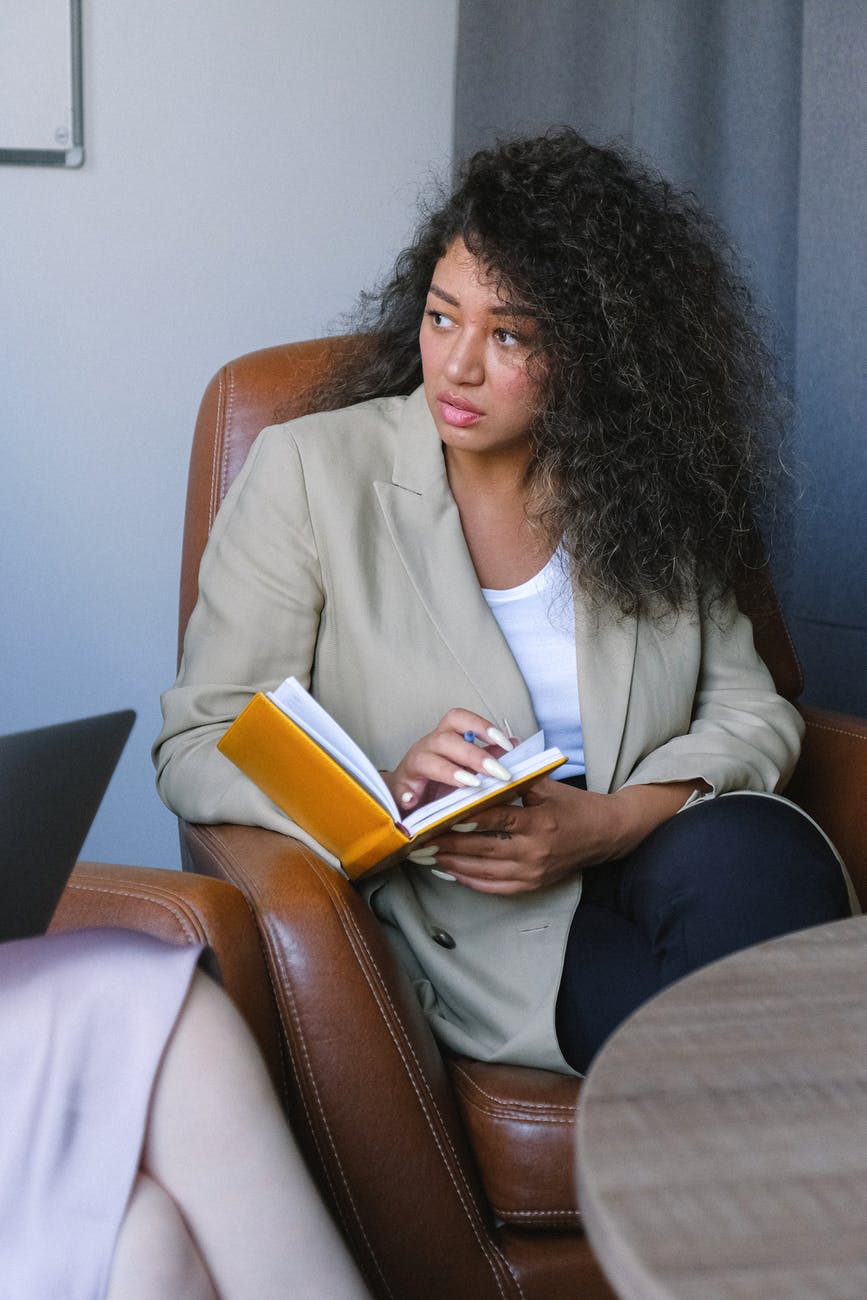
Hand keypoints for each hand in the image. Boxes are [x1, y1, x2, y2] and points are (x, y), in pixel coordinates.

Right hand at [381, 708, 514, 810]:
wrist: (404, 798)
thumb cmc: (438, 782)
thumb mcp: (465, 769)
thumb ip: (488, 757)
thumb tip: (515, 744)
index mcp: (444, 738)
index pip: (460, 719)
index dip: (482, 726)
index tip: (506, 744)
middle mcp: (426, 747)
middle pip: (446, 739)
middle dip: (474, 754)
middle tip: (498, 772)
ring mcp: (410, 767)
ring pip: (424, 759)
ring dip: (449, 771)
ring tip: (471, 784)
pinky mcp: (397, 789)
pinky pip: (398, 789)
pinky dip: (406, 795)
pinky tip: (413, 803)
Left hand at [429, 777, 707, 893]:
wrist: (605, 834)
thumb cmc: (574, 806)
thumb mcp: (548, 787)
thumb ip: (516, 782)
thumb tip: (481, 774)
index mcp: (540, 822)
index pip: (496, 819)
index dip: (467, 819)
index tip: (440, 816)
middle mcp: (536, 851)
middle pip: (484, 848)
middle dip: (449, 844)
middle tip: (421, 838)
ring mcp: (534, 872)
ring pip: (485, 870)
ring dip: (453, 864)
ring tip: (428, 855)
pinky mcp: (533, 885)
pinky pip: (495, 887)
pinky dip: (470, 880)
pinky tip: (451, 872)